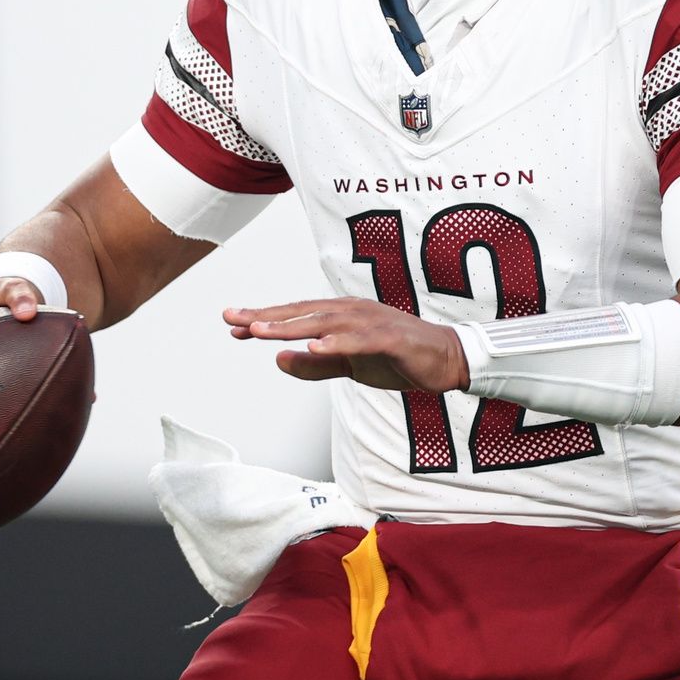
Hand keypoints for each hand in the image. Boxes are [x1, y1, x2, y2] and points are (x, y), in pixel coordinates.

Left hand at [224, 298, 469, 392]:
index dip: (265, 320)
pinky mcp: (390, 338)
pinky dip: (336, 342)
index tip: (232, 324)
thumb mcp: (350, 366)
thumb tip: (280, 360)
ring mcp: (372, 323)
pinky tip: (315, 347)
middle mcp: (353, 312)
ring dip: (292, 326)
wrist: (446, 360)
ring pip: (324, 323)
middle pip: (303, 313)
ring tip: (261, 331)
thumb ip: (317, 365)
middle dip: (267, 316)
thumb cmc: (399, 357)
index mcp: (341, 316)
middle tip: (234, 319)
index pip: (296, 317)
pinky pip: (359, 341)